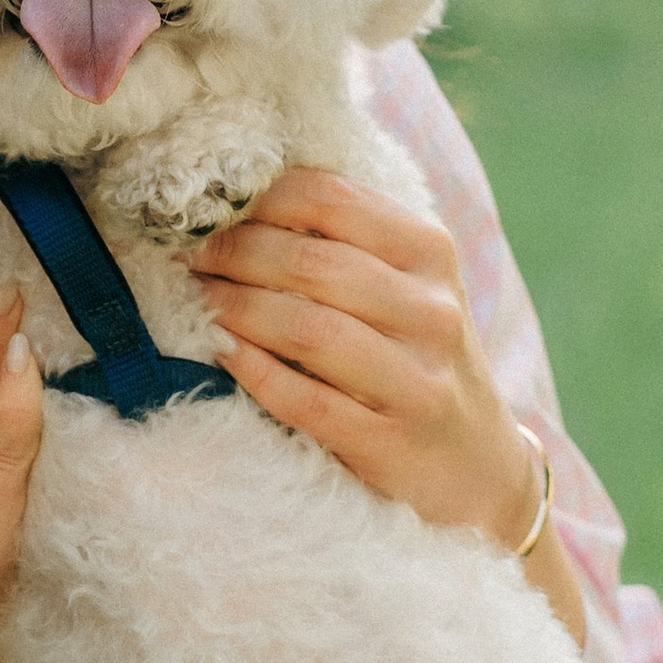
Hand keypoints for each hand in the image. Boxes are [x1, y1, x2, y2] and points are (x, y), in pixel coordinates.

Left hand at [192, 170, 540, 545]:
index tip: (209, 208)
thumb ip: (344, 241)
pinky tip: (222, 351)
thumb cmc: (417, 355)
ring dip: (236, 308)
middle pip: (313, 263)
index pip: (332, 199)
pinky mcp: (390, 442)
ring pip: (308, 329)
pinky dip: (255, 371)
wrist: (476, 463)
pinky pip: (306, 401)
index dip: (259, 199)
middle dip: (235, 254)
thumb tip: (240, 199)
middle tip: (186, 255)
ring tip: (197, 297)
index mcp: (430, 253)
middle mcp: (432, 311)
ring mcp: (417, 380)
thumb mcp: (406, 284)